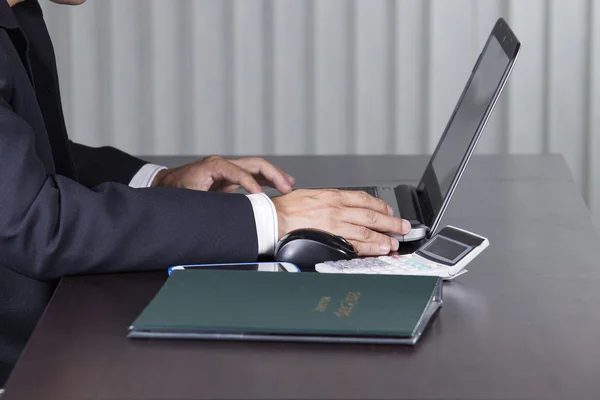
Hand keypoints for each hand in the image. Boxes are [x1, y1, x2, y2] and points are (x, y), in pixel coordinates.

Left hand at [152, 155, 295, 193]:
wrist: (165, 186)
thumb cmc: (175, 192)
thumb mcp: (189, 198)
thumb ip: (208, 203)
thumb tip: (226, 213)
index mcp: (214, 166)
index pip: (240, 172)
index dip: (252, 185)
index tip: (262, 198)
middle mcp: (223, 164)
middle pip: (255, 164)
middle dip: (273, 174)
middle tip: (287, 187)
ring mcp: (228, 170)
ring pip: (257, 168)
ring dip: (274, 176)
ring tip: (289, 185)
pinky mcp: (230, 178)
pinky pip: (252, 176)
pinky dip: (266, 181)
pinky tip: (278, 186)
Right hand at [272, 189, 411, 255]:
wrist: (273, 219)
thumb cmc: (287, 208)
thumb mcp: (311, 194)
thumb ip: (330, 199)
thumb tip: (345, 206)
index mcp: (333, 195)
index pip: (364, 199)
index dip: (380, 206)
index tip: (388, 211)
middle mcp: (337, 208)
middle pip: (371, 215)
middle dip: (390, 222)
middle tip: (403, 227)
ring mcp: (334, 224)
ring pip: (366, 231)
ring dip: (383, 237)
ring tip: (393, 243)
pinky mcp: (330, 238)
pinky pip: (354, 244)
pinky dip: (369, 247)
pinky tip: (378, 249)